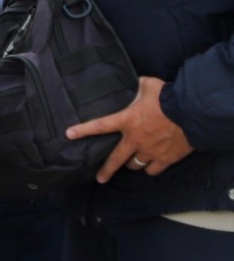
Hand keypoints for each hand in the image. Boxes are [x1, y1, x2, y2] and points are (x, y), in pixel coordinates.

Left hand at [67, 76, 194, 180]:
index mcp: (127, 120)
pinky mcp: (166, 159)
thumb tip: (138, 83)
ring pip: (135, 166)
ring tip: (132, 161)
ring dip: (132, 164)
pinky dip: (151, 168)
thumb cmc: (168, 97)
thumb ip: (138, 87)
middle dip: (106, 170)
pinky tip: (151, 165)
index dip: (83, 130)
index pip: (100, 125)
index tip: (69, 134)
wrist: (192, 112)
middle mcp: (135, 139)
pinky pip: (153, 170)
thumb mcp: (148, 85)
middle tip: (100, 177)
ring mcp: (150, 151)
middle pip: (115, 159)